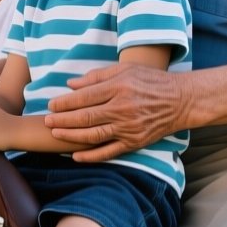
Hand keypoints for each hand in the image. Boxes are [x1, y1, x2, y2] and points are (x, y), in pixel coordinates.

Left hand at [44, 64, 190, 162]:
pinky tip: (75, 155)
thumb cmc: (151, 81)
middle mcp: (122, 109)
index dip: (65, 103)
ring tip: (56, 134)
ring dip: (71, 137)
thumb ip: (97, 76)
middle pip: (85, 117)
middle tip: (46, 121)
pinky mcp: (134, 142)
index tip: (51, 105)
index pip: (84, 97)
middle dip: (62, 120)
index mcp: (119, 88)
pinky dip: (91, 156)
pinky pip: (108, 152)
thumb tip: (71, 84)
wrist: (180, 101)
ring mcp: (128, 128)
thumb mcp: (125, 70)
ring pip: (93, 135)